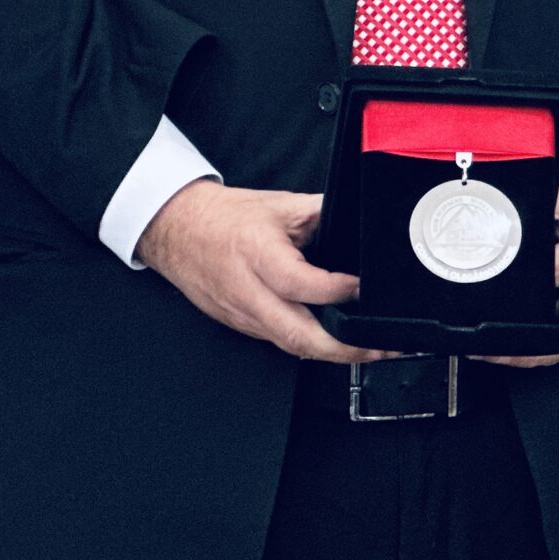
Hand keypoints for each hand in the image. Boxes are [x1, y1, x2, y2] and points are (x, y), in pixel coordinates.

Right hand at [138, 179, 383, 364]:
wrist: (178, 232)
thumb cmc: (226, 218)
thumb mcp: (281, 205)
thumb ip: (323, 214)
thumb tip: (361, 222)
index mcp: (258, 255)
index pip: (300, 284)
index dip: (337, 291)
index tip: (365, 288)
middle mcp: (249, 293)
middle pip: (297, 334)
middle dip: (343, 349)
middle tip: (380, 349)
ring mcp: (243, 315)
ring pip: (291, 345)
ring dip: (332, 354)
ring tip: (369, 352)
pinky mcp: (241, 325)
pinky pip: (280, 341)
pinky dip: (311, 346)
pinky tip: (335, 343)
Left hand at [487, 175, 558, 367]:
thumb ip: (539, 206)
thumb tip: (499, 220)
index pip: (549, 274)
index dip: (515, 281)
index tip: (487, 284)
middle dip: (523, 348)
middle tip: (485, 348)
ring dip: (533, 353)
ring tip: (497, 351)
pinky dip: (550, 341)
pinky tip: (527, 338)